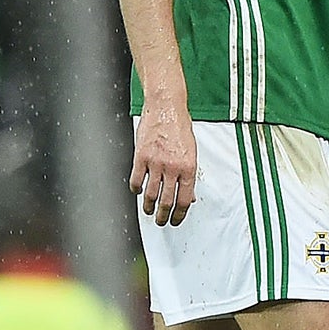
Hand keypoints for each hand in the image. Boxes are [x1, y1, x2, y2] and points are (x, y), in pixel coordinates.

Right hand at [131, 100, 196, 225]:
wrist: (166, 107)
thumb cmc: (180, 126)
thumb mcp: (192, 152)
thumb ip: (189, 175)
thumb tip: (188, 195)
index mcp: (188, 167)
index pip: (184, 200)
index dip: (179, 215)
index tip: (176, 220)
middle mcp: (172, 167)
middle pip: (166, 201)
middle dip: (164, 216)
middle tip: (161, 221)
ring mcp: (155, 163)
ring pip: (150, 194)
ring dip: (148, 207)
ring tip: (149, 211)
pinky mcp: (140, 157)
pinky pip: (136, 180)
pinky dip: (136, 190)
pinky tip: (138, 191)